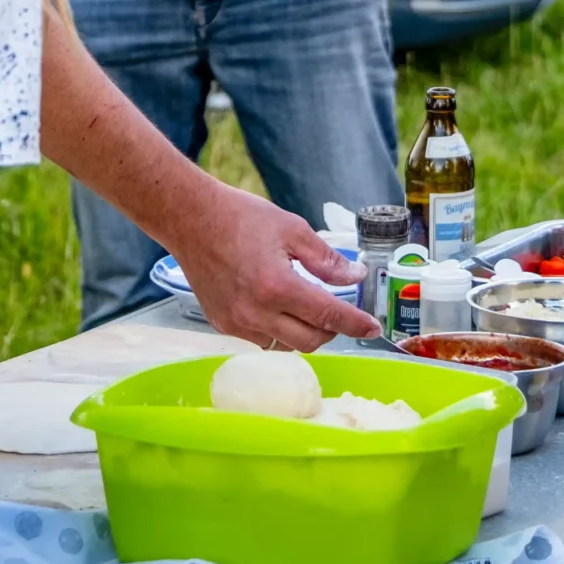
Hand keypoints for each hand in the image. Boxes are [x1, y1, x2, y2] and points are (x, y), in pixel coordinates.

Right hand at [171, 182, 376, 349]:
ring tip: (304, 307)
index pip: (328, 316)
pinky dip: (277, 331)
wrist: (190, 219)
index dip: (355, 324)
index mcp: (278, 286)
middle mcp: (256, 312)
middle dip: (330, 330)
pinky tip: (277, 309)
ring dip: (303, 333)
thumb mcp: (292, 228)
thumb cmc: (240, 217)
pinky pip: (260, 341)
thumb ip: (326, 258)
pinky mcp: (222, 324)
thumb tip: (354, 277)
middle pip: (309, 342)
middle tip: (336, 311)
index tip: (373, 329)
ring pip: (284, 346)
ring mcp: (236, 322)